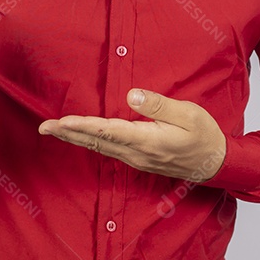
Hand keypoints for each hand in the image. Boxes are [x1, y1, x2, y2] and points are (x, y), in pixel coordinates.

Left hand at [38, 89, 225, 181]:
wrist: (216, 164)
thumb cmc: (204, 136)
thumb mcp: (187, 114)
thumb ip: (158, 104)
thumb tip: (131, 94)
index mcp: (148, 140)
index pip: (108, 131)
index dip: (83, 126)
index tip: (62, 121)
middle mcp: (137, 153)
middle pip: (96, 142)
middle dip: (69, 134)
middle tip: (43, 127)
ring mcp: (136, 159)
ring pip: (99, 148)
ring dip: (75, 138)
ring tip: (54, 129)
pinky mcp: (138, 160)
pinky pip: (108, 151)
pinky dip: (90, 142)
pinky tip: (80, 137)